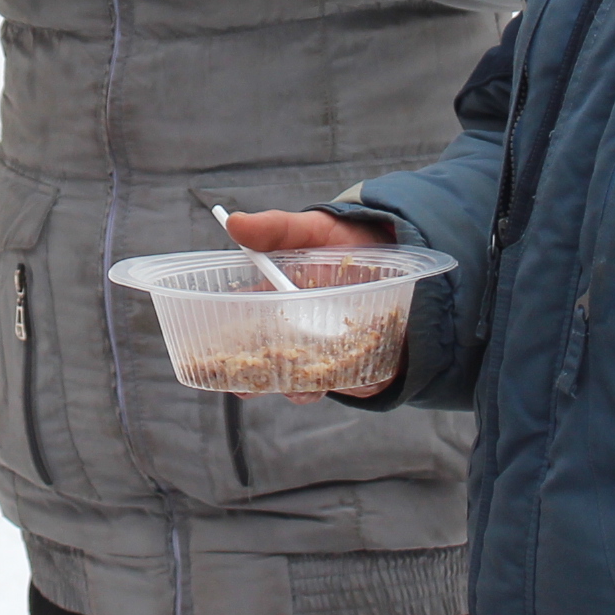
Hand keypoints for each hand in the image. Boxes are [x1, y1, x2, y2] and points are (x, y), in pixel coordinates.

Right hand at [220, 207, 399, 399]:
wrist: (398, 249)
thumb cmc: (347, 241)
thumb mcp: (311, 229)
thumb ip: (276, 229)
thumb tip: (235, 224)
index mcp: (278, 306)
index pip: (243, 335)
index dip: (227, 353)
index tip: (215, 362)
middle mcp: (300, 336)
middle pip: (270, 369)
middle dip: (255, 384)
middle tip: (248, 388)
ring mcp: (332, 353)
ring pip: (310, 384)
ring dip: (302, 390)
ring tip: (304, 387)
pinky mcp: (367, 363)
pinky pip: (358, 382)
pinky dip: (356, 384)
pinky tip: (359, 377)